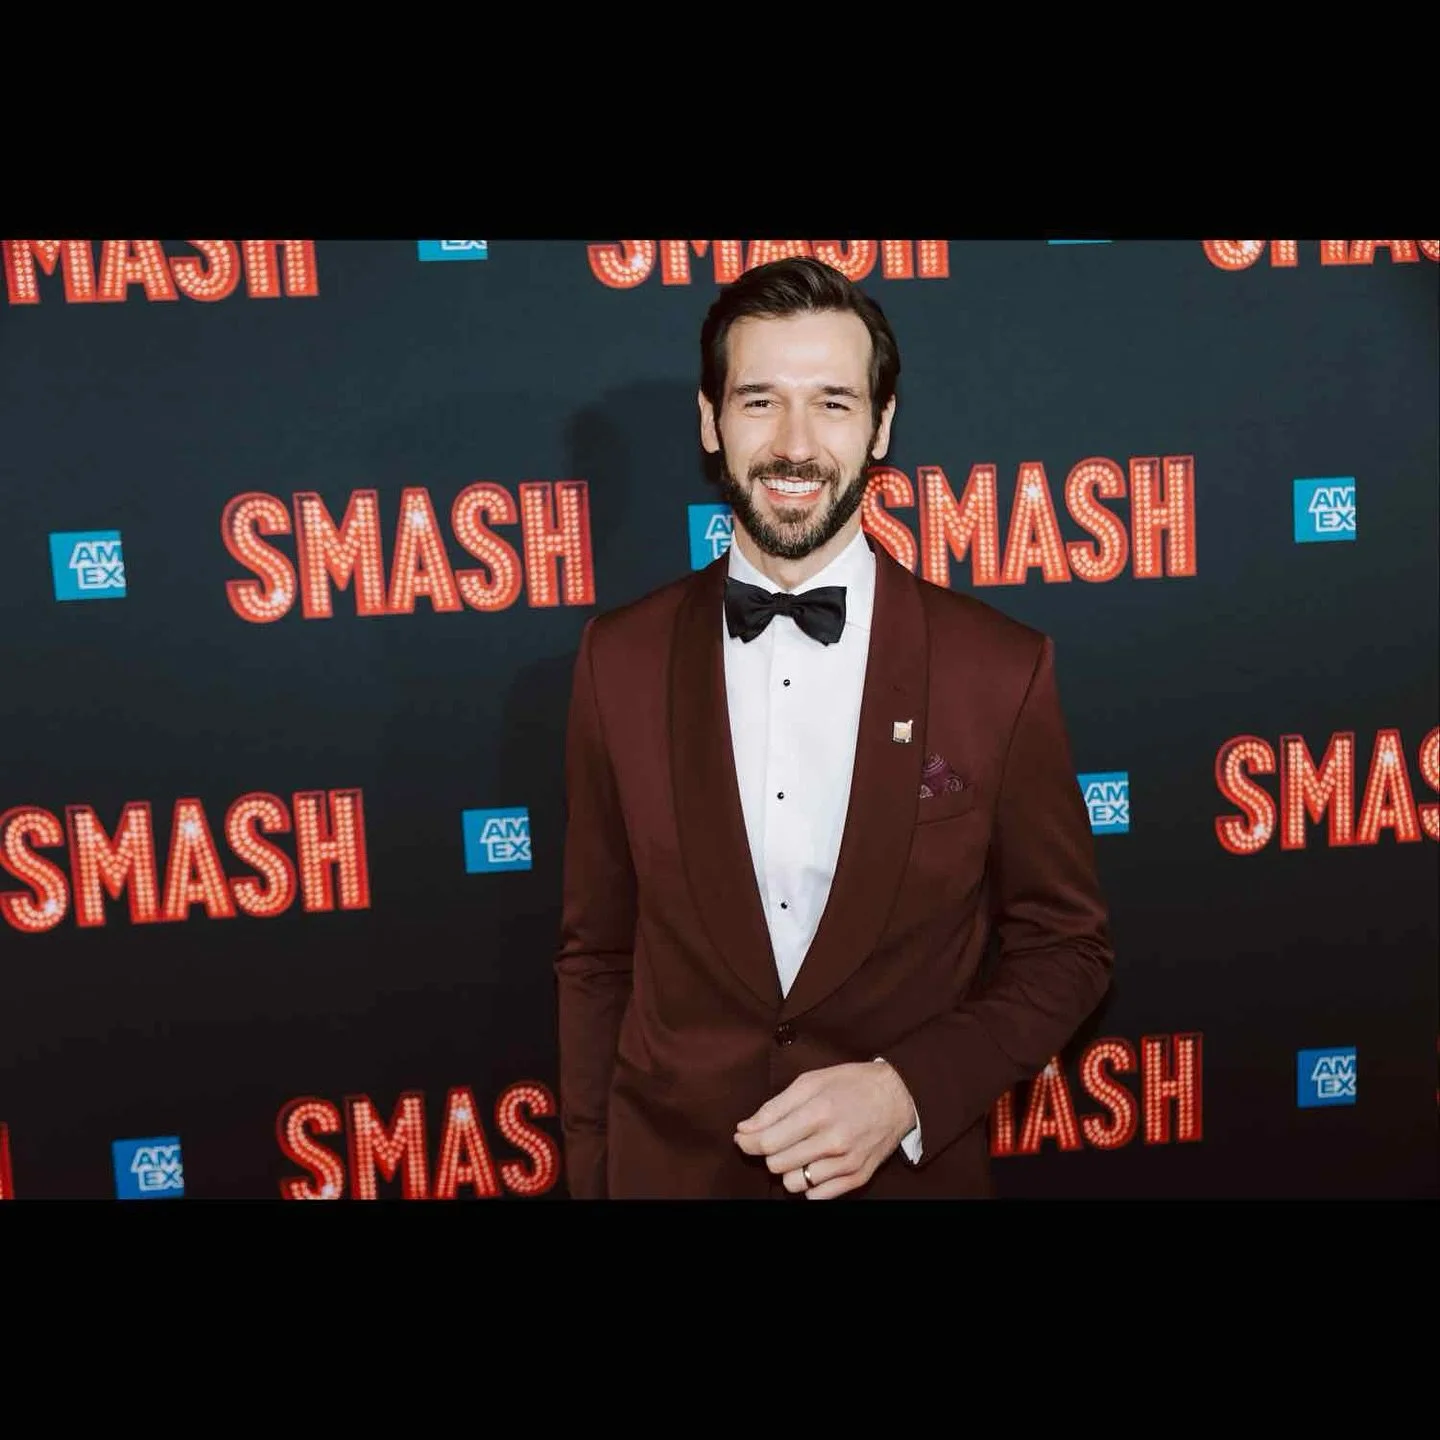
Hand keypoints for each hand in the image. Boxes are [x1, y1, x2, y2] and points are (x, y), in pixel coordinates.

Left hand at [733, 1061, 916, 1198]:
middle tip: (775, 1140)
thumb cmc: (850, 1084)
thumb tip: (745, 1129)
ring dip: (788, 1170)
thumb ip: (775, 1107)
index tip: (742, 1138)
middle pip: (778, 1165)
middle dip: (768, 1153)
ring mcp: (847, 1163)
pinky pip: (818, 1197)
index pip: (769, 1142)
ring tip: (797, 1152)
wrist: (898, 1096)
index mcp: (819, 1112)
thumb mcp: (811, 1082)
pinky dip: (809, 1185)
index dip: (748, 1143)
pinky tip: (813, 1165)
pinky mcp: (858, 1178)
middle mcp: (833, 1141)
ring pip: (795, 1185)